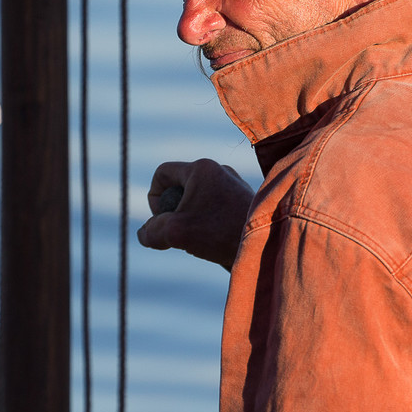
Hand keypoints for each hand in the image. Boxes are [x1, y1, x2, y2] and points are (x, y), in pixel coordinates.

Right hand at [136, 159, 252, 270]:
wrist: (266, 243)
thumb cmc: (221, 234)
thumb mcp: (175, 233)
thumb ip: (152, 231)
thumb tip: (145, 234)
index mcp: (200, 168)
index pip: (162, 173)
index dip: (153, 197)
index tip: (163, 219)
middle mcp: (218, 170)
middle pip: (179, 186)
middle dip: (173, 211)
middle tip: (179, 232)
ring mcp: (233, 184)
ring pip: (197, 199)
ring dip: (190, 219)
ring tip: (200, 239)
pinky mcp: (243, 200)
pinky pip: (214, 207)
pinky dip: (209, 224)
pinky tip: (217, 241)